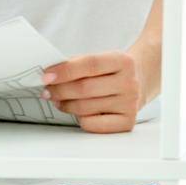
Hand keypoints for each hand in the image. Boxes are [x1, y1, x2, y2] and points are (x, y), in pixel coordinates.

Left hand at [41, 43, 158, 133]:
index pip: (90, 64)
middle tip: (47, 90)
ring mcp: (130, 104)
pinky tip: (77, 111)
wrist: (139, 81)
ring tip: (57, 100)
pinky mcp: (127, 122)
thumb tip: (49, 76)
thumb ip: (77, 65)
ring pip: (85, 108)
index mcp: (123, 61)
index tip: (46, 76)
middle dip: (59, 90)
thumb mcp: (100, 60)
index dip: (65, 70)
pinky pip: (92, 124)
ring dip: (65, 104)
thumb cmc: (111, 71)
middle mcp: (130, 83)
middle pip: (84, 88)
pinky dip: (79, 118)